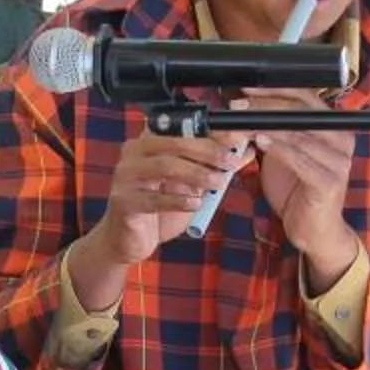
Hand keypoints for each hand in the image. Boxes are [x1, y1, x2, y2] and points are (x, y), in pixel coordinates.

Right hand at [92, 129, 251, 271]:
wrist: (128, 241)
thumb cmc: (158, 211)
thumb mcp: (189, 185)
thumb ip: (213, 167)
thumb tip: (244, 151)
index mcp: (148, 143)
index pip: (180, 128)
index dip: (209, 132)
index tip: (234, 139)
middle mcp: (133, 154)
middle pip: (173, 144)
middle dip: (206, 152)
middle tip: (229, 162)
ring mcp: (125, 178)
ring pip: (165, 167)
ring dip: (196, 174)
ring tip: (217, 183)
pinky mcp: (124, 202)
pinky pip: (154, 199)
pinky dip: (179, 200)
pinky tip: (195, 203)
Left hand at [240, 88, 357, 276]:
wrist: (314, 231)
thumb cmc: (298, 191)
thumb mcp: (284, 154)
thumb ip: (273, 131)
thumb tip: (245, 109)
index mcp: (333, 128)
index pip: (306, 97)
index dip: (276, 89)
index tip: (248, 87)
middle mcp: (341, 140)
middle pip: (302, 112)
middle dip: (266, 105)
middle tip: (239, 104)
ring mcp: (339, 161)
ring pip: (299, 134)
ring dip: (266, 126)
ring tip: (241, 122)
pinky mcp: (330, 182)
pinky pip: (300, 159)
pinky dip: (279, 148)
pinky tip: (260, 141)